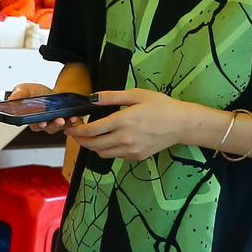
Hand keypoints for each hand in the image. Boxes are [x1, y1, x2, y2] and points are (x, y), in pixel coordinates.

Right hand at [7, 81, 76, 133]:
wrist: (55, 93)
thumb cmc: (39, 93)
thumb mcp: (26, 89)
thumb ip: (19, 93)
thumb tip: (12, 98)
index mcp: (30, 117)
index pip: (29, 123)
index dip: (33, 123)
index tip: (37, 122)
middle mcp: (41, 123)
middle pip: (42, 127)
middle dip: (45, 125)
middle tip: (46, 122)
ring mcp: (53, 124)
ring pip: (55, 127)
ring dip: (58, 124)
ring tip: (60, 119)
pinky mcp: (65, 122)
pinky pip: (68, 124)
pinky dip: (71, 121)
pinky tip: (73, 118)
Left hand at [64, 88, 205, 159]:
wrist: (181, 124)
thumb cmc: (161, 106)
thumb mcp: (136, 95)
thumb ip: (112, 97)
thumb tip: (92, 98)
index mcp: (123, 121)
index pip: (91, 130)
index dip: (76, 130)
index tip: (70, 127)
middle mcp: (124, 138)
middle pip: (92, 145)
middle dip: (79, 140)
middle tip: (75, 133)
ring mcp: (130, 150)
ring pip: (101, 153)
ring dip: (92, 146)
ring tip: (91, 136)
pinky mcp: (136, 157)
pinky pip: (115, 156)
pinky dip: (108, 149)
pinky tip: (110, 139)